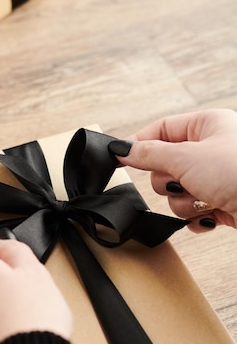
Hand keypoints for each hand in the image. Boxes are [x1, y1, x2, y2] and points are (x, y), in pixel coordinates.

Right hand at [109, 108, 236, 231]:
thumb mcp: (186, 158)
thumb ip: (149, 154)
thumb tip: (123, 149)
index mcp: (207, 126)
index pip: (161, 129)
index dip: (139, 144)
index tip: (118, 158)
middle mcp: (212, 149)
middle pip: (166, 165)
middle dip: (170, 181)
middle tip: (184, 182)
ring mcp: (218, 178)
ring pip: (178, 192)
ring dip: (185, 202)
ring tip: (204, 201)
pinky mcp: (224, 203)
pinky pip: (194, 211)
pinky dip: (197, 218)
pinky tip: (209, 217)